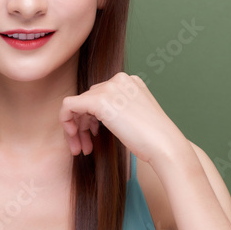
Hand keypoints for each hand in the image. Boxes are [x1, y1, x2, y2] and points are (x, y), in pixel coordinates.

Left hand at [58, 72, 187, 166]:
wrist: (164, 145)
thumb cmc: (153, 140)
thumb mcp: (135, 118)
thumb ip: (117, 111)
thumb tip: (92, 119)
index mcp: (130, 82)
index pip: (99, 95)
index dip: (91, 119)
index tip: (92, 138)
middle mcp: (119, 80)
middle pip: (87, 100)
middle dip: (83, 125)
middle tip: (85, 147)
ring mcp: (109, 88)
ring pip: (77, 104)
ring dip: (75, 128)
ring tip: (81, 149)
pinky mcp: (99, 100)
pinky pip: (68, 106)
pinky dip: (66, 121)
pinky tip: (73, 138)